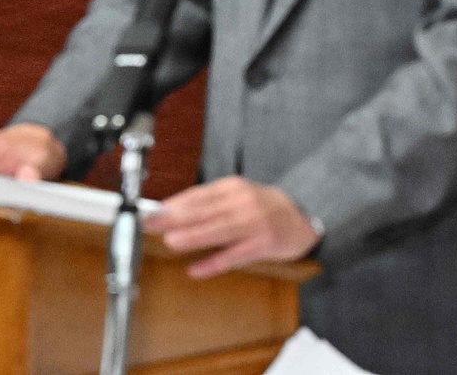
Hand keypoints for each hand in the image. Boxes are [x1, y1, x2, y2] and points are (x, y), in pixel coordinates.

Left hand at [142, 177, 318, 278]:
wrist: (304, 216)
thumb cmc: (263, 206)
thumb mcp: (238, 195)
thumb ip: (210, 202)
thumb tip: (173, 210)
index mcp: (232, 187)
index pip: (198, 194)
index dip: (174, 203)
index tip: (154, 211)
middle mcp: (242, 203)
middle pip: (204, 211)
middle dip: (175, 217)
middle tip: (152, 223)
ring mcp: (254, 224)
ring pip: (218, 231)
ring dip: (193, 237)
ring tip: (170, 241)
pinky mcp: (263, 245)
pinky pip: (234, 256)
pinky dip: (213, 263)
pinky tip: (196, 269)